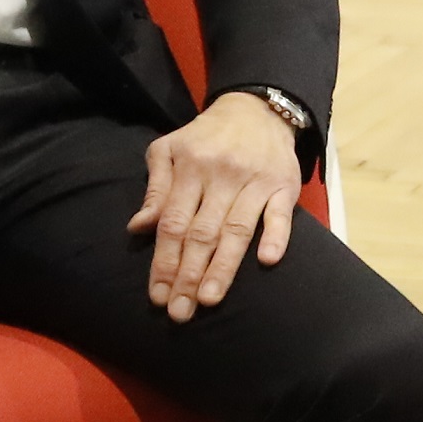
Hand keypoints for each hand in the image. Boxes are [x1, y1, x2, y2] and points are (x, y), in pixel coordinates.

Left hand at [126, 89, 301, 321]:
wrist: (256, 108)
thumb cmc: (206, 137)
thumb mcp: (170, 150)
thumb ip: (155, 189)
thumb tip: (138, 228)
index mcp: (189, 168)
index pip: (172, 223)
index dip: (164, 261)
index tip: (157, 295)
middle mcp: (220, 175)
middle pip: (201, 233)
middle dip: (188, 275)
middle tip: (179, 312)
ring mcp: (254, 181)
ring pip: (236, 230)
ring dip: (223, 267)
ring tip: (209, 300)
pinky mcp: (284, 184)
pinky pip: (280, 215)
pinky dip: (275, 236)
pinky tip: (267, 261)